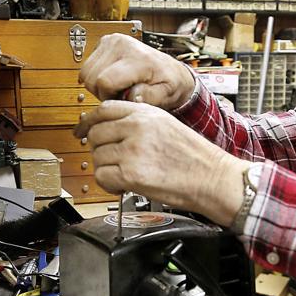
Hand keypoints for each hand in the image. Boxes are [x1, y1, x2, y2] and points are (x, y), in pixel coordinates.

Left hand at [74, 101, 248, 224]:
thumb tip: (106, 129)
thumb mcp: (165, 125)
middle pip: (95, 134)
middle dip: (100, 150)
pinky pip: (103, 177)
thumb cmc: (195, 157)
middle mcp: (137, 128)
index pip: (103, 110)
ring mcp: (133, 151)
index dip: (89, 122)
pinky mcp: (131, 174)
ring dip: (107, 169)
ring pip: (97, 157)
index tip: (83, 130)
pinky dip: (110, 185)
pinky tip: (126, 185)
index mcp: (145, 113)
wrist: (213, 178)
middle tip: (115, 160)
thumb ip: (137, 122)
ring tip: (128, 174)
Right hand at [78, 34, 195, 110]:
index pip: (104, 81)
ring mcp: (111, 41)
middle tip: (120, 93)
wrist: (170, 69)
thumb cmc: (168, 82)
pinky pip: (87, 66)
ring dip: (97, 84)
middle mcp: (121, 44)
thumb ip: (150, 97)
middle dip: (102, 92)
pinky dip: (96, 76)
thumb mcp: (166, 94)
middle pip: (91, 78)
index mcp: (137, 58)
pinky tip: (112, 78)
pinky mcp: (104, 42)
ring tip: (117, 86)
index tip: (122, 98)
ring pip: (86, 72)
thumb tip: (133, 95)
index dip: (109, 96)